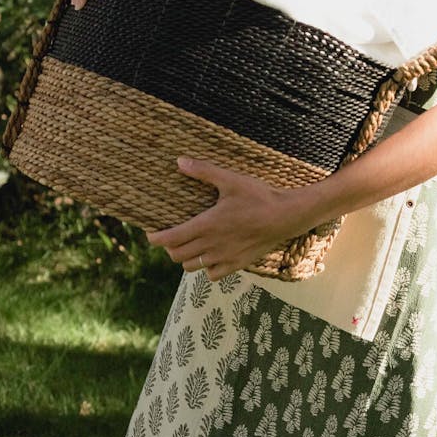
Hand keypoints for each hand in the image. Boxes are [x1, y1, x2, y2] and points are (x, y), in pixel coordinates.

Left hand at [146, 157, 313, 280]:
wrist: (285, 216)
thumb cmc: (258, 196)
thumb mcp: (230, 180)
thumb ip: (203, 171)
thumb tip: (179, 162)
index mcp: (206, 225)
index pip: (171, 239)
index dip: (156, 239)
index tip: (151, 234)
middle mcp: (211, 245)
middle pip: (177, 255)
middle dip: (169, 247)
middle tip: (171, 236)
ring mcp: (224, 258)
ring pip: (191, 267)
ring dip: (185, 257)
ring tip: (189, 245)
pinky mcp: (236, 265)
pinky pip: (211, 274)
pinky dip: (205, 267)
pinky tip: (210, 255)